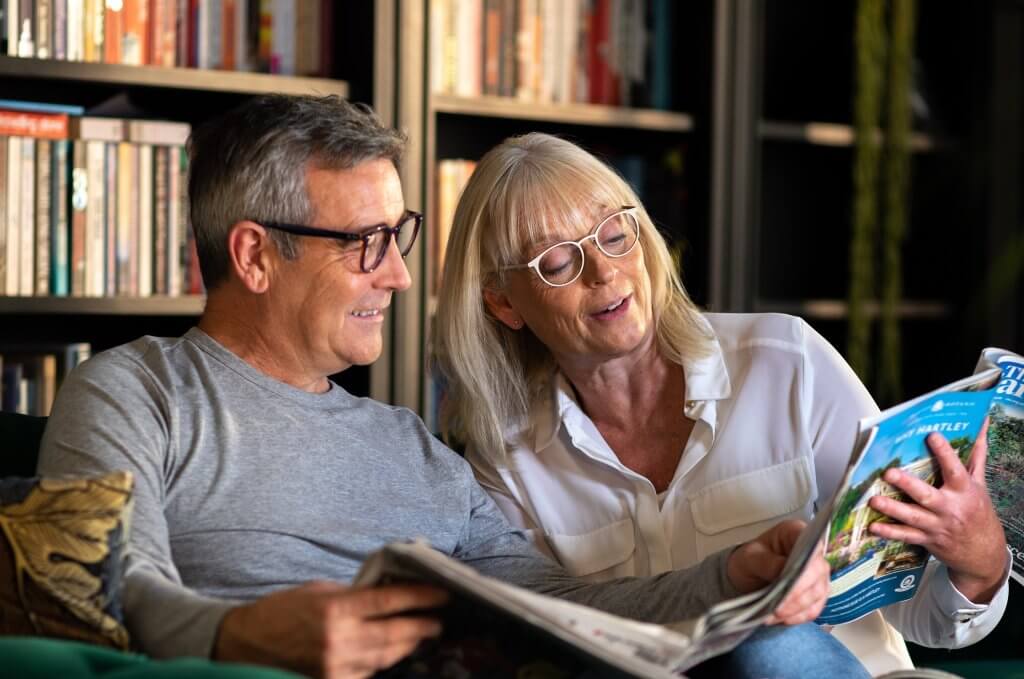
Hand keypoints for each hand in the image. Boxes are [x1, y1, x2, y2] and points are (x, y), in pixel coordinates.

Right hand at [214, 580, 448, 677]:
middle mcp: (338, 639)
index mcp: (335, 608)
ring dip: (406, 646)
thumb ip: (352, 595)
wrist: (242, 645)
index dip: (419, 598)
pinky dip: (382, 663)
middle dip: (420, 626)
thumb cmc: (281, 611)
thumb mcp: (318, 591)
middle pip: (393, 633)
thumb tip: (387, 593)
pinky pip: (366, 674)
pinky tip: (395, 654)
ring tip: (422, 636)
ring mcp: (335, 666)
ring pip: (384, 658)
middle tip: (439, 621)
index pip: (388, 602)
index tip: (441, 594)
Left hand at [727, 519, 830, 624]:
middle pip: (817, 572)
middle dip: (796, 593)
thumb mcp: (750, 557)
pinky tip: (781, 618)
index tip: (789, 583)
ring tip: (773, 614)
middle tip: (777, 607)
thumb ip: (766, 562)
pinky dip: (797, 617)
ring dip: (795, 608)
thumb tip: (782, 570)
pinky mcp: (816, 594)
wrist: (746, 576)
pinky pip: (814, 609)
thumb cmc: (750, 560)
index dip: (806, 565)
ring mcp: (817, 575)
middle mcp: (812, 553)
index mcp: (796, 533)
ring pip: (817, 593)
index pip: (813, 545)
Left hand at [867, 418, 1007, 602]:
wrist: (984, 553)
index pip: (955, 470)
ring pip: (913, 517)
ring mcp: (937, 526)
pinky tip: (873, 527)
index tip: (931, 436)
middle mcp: (950, 509)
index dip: (944, 453)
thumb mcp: (980, 485)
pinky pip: (906, 536)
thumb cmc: (978, 512)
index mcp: (964, 492)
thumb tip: (982, 427)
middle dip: (908, 484)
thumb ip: (975, 457)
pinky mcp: (927, 540)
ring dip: (892, 509)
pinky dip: (890, 532)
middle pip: (927, 496)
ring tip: (874, 500)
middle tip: (889, 473)